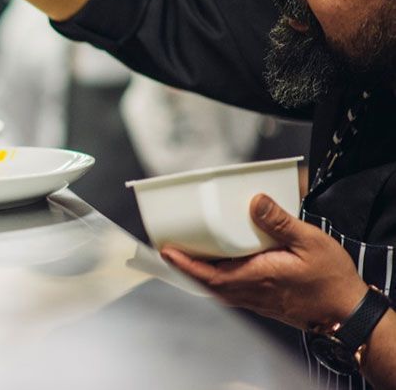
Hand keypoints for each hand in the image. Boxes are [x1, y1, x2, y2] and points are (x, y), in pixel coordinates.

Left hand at [161, 194, 368, 328]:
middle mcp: (250, 291)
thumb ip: (279, 222)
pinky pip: (230, 289)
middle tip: (169, 248)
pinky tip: (220, 264)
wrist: (348, 313)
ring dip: (199, 272)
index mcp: (255, 277)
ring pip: (217, 287)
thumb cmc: (331, 281)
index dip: (183, 263)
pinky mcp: (263, 301)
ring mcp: (255, 299)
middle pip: (206, 282)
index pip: (208, 275)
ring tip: (188, 253)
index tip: (166, 251)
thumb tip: (255, 201)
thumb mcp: (309, 242)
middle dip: (184, 266)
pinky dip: (217, 277)